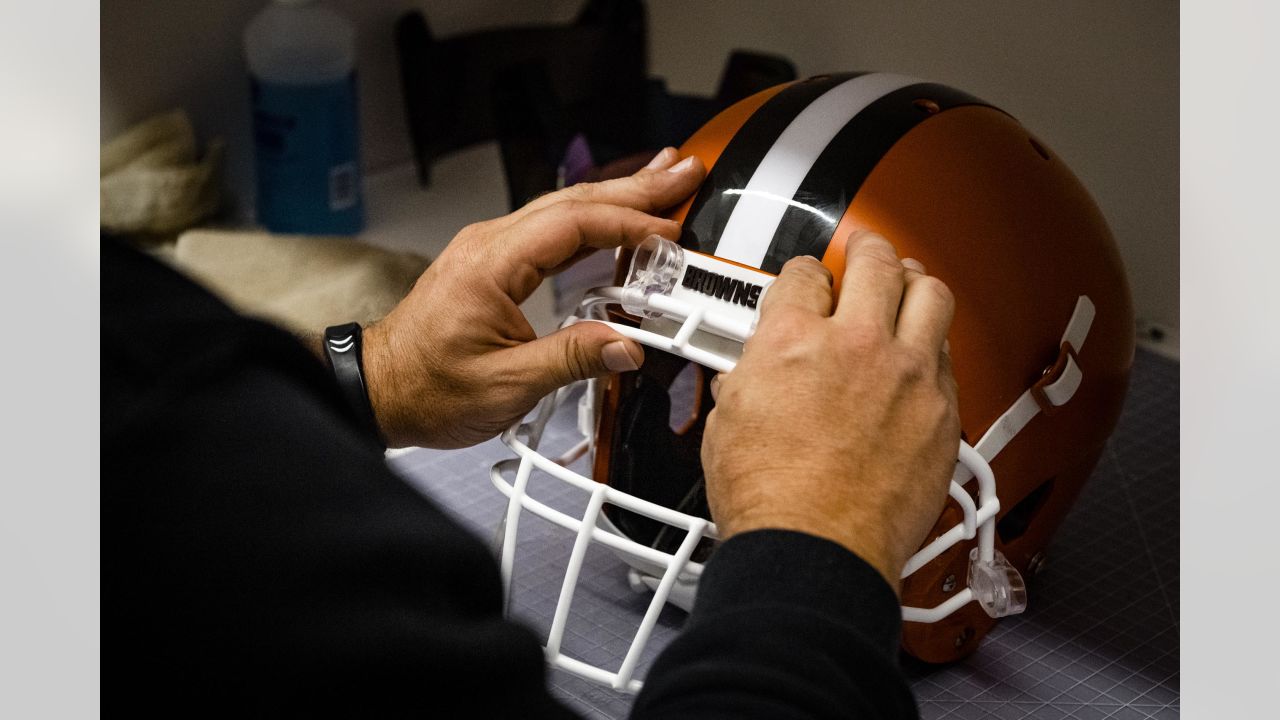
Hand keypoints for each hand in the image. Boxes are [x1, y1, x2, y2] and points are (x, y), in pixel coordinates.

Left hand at [363, 148, 704, 447]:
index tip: (669, 231)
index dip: (628, 224)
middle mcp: (488, 245)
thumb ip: (573, 360)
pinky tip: (615, 218)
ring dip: (616, 196)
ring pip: (562, 209)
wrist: (379, 391)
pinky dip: (590, 220)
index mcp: (490, 265)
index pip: (574, 224)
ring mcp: (489, 250)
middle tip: (682, 172)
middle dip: (634, 186)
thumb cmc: (427, 388)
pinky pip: (549, 229)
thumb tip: (626, 346)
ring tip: (661, 180)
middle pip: (573, 200)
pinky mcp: (492, 264)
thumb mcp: (507, 385)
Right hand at [700, 232, 960, 591]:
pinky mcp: (943, 413)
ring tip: (909, 282)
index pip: (804, 275)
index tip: (808, 283)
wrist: (816, 551)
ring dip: (916, 282)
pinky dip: (935, 346)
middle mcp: (856, 345)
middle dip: (868, 249)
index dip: (803, 276)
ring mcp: (908, 376)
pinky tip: (925, 352)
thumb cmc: (770, 500)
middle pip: (877, 263)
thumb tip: (754, 371)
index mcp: (793, 340)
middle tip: (865, 250)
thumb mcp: (729, 420)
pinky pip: (951, 357)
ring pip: (931, 295)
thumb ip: (750, 377)